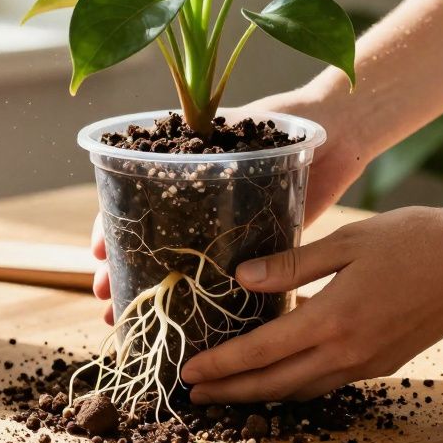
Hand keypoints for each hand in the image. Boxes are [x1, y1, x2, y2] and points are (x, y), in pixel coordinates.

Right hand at [90, 86, 366, 323]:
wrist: (342, 134)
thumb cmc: (291, 119)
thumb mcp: (240, 125)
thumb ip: (206, 143)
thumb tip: (156, 159)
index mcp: (184, 164)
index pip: (132, 195)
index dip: (110, 222)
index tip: (100, 249)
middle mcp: (196, 198)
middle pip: (145, 237)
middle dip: (120, 267)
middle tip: (105, 295)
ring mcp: (221, 224)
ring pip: (174, 263)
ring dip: (146, 289)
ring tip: (123, 317)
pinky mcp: (253, 247)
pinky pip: (217, 277)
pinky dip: (195, 301)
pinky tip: (179, 324)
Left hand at [180, 204, 442, 402]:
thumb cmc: (415, 239)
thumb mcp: (348, 241)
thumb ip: (293, 264)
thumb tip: (242, 279)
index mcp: (333, 319)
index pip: (262, 352)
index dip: (222, 365)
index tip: (188, 371)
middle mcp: (348, 352)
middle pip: (276, 384)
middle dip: (231, 392)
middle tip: (194, 394)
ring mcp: (369, 363)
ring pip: (303, 390)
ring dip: (262, 394)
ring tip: (230, 390)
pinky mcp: (386, 363)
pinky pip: (329, 383)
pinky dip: (297, 385)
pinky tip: (283, 373)